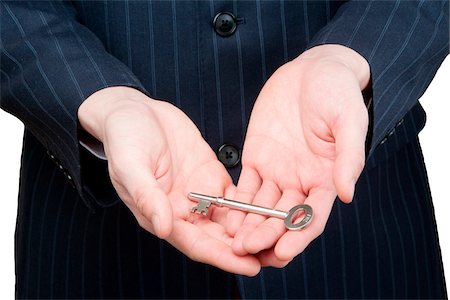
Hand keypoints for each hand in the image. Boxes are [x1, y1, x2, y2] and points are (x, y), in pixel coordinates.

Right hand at [78, 86, 259, 275]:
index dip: (223, 257)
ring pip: (231, 219)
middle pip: (220, 237)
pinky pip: (236, 194)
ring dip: (255, 230)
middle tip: (278, 256)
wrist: (135, 112)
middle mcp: (184, 210)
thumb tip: (164, 228)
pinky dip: (253, 204)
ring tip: (284, 237)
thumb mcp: (131, 164)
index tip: (250, 267)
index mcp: (162, 215)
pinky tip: (274, 208)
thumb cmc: (125, 138)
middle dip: (247, 249)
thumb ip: (148, 196)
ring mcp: (200, 193)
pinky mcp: (211, 175)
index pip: (197, 244)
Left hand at [227, 45, 369, 266]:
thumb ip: (348, 158)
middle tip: (248, 250)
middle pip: (282, 217)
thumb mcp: (348, 121)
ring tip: (233, 241)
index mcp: (325, 177)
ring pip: (261, 206)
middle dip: (266, 235)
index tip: (283, 252)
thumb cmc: (337, 92)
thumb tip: (346, 195)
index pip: (312, 215)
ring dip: (248, 225)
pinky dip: (235, 202)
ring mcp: (276, 171)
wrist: (311, 70)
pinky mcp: (256, 157)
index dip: (298, 236)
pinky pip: (244, 184)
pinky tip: (225, 215)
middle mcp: (300, 181)